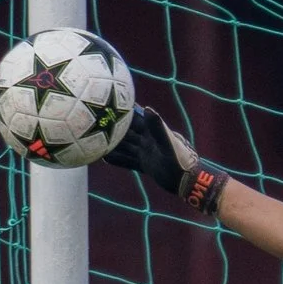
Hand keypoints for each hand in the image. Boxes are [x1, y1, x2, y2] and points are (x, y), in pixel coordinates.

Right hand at [104, 106, 229, 211]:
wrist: (188, 182)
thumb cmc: (180, 161)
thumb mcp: (168, 144)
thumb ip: (157, 128)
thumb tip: (148, 108)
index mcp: (154, 132)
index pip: (137, 118)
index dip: (125, 110)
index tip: (111, 101)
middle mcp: (149, 141)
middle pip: (128, 132)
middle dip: (114, 127)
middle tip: (95, 120)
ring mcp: (147, 153)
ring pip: (125, 147)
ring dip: (112, 144)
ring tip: (94, 140)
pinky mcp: (146, 165)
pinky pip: (128, 161)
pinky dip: (117, 159)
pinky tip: (104, 158)